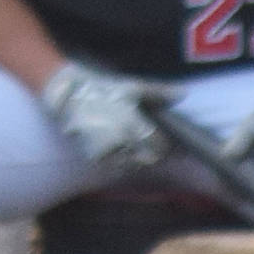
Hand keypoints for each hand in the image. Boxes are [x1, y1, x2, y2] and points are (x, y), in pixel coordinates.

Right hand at [40, 60, 166, 170]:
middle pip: (149, 159)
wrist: (70, 97)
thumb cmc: (104, 90)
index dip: (167, 145)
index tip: (171, 143)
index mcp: (131, 123)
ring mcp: (107, 151)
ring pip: (134, 165)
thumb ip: (159, 93)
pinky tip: (125, 148)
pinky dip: (125, 160)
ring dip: (140, 158)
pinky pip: (118, 166)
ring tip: (140, 147)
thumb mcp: (132, 87)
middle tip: (159, 147)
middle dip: (156, 154)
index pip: (158, 144)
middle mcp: (120, 141)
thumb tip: (183, 94)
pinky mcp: (96, 157)